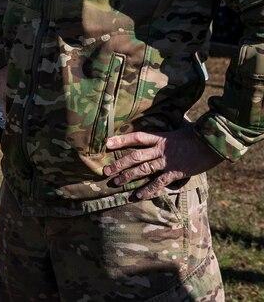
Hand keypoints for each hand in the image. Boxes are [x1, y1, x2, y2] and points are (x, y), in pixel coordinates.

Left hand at [103, 127, 224, 199]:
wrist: (213, 143)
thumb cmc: (197, 135)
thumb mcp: (179, 129)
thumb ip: (168, 131)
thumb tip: (167, 123)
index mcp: (160, 137)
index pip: (136, 137)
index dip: (121, 140)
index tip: (107, 143)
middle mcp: (160, 149)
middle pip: (135, 156)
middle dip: (119, 164)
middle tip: (105, 170)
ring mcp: (167, 161)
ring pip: (143, 170)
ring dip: (128, 176)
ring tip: (116, 183)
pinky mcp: (176, 172)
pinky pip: (159, 183)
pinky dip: (148, 190)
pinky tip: (138, 195)